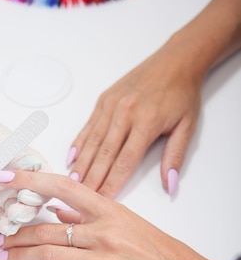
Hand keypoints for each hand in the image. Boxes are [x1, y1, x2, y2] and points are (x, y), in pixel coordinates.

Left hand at [0, 82, 49, 234]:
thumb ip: (16, 154)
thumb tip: (34, 164)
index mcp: (30, 162)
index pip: (44, 181)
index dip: (39, 191)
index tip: (25, 194)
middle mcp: (21, 180)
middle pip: (34, 201)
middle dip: (27, 210)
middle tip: (15, 212)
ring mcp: (6, 193)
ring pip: (19, 213)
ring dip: (16, 221)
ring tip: (8, 223)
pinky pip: (0, 219)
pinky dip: (1, 225)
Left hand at [0, 170, 225, 259]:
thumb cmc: (160, 252)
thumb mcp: (128, 222)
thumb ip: (91, 215)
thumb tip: (60, 209)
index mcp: (109, 210)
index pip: (61, 186)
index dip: (28, 179)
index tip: (2, 175)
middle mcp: (103, 232)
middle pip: (46, 228)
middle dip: (16, 233)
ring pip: (48, 255)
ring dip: (18, 256)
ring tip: (1, 258)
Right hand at [66, 40, 203, 198]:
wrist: (176, 60)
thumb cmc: (182, 93)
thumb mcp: (187, 126)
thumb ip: (175, 157)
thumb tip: (169, 183)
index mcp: (146, 122)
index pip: (125, 161)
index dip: (112, 183)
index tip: (103, 200)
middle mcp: (125, 114)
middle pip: (104, 154)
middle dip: (92, 179)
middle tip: (81, 198)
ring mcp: (111, 106)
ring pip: (93, 142)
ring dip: (81, 165)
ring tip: (72, 184)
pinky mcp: (104, 100)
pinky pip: (88, 126)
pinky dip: (79, 143)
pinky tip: (71, 158)